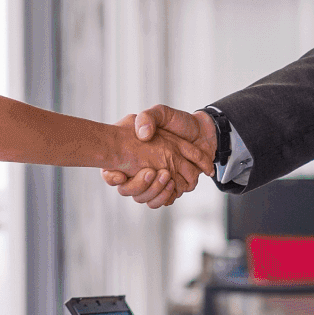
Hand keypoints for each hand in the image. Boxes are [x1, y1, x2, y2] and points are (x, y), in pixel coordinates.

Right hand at [102, 105, 216, 206]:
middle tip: (152, 171)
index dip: (111, 176)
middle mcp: (140, 169)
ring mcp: (155, 180)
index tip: (120, 175)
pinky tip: (172, 184)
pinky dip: (166, 196)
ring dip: (155, 190)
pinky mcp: (170, 187)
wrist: (203, 131)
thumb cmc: (179, 122)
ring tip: (167, 176)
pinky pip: (162, 201)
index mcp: (132, 154)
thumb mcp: (161, 113)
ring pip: (144, 198)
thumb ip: (148, 118)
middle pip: (127, 190)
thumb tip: (142, 134)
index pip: (110, 171)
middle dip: (139, 185)